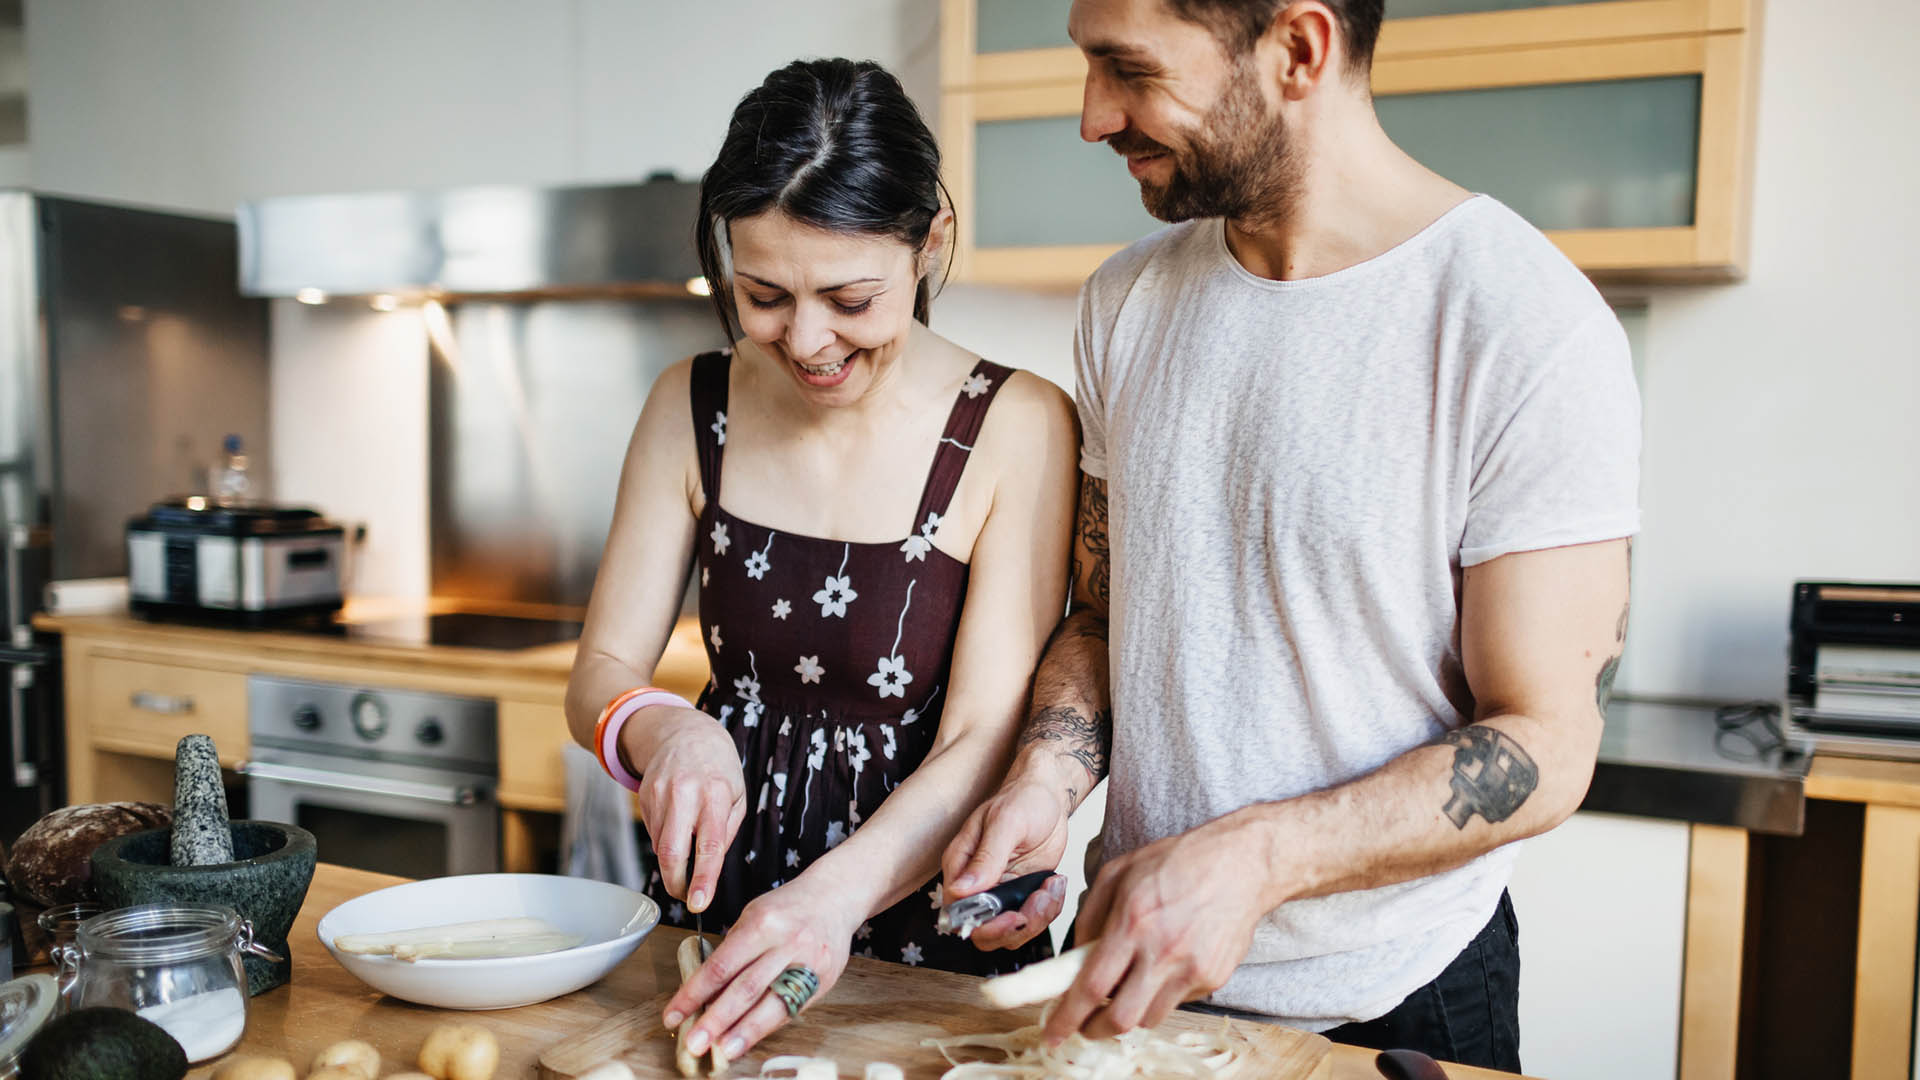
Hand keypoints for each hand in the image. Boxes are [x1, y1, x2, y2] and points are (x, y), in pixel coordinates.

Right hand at [626, 705, 745, 911]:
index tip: (698, 903)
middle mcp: (684, 794)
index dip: (703, 879)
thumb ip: (726, 831)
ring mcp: (660, 795)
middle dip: (676, 884)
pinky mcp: (644, 797)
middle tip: (686, 896)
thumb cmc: (719, 769)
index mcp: (715, 794)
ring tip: (688, 848)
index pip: (709, 845)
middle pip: (671, 852)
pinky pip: (653, 833)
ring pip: (659, 846)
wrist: (685, 733)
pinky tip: (677, 825)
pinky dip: (666, 840)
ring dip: (673, 861)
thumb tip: (710, 867)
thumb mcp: (737, 796)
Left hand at [661, 872, 858, 1061]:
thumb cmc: (788, 907)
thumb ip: (733, 950)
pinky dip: (767, 1025)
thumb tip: (706, 991)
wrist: (835, 897)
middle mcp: (787, 943)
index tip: (674, 1015)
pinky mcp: (824, 980)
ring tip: (723, 1051)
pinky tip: (751, 1038)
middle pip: (745, 989)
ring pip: (772, 1004)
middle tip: (695, 1044)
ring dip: (744, 1032)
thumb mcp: (753, 915)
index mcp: (762, 924)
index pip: (721, 966)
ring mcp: (809, 964)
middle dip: (716, 1021)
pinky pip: (791, 1008)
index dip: (694, 994)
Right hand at [941, 769, 1074, 949]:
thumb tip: (961, 890)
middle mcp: (976, 886)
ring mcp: (999, 893)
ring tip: (1052, 887)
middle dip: (1016, 927)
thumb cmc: (1023, 800)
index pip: (959, 914)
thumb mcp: (1006, 823)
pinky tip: (1055, 884)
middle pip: (984, 933)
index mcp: (960, 867)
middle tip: (1040, 901)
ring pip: (1010, 933)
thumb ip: (986, 858)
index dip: (985, 925)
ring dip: (1037, 919)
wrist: (1047, 796)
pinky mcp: (1021, 895)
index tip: (1014, 915)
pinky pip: (1031, 921)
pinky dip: (1049, 910)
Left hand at [1046, 812, 1273, 1043]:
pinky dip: (1162, 994)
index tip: (1053, 1032)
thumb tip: (1074, 956)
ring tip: (1131, 984)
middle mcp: (1163, 951)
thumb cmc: (1180, 861)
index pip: (1092, 986)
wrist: (1241, 863)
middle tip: (1086, 1025)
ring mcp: (1192, 968)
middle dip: (1096, 1030)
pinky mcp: (1213, 978)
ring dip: (1131, 1010)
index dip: (1068, 1017)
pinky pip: (1177, 1003)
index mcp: (1133, 922)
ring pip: (1149, 1018)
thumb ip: (1090, 916)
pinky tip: (1166, 966)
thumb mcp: (1118, 872)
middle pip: (1121, 1018)